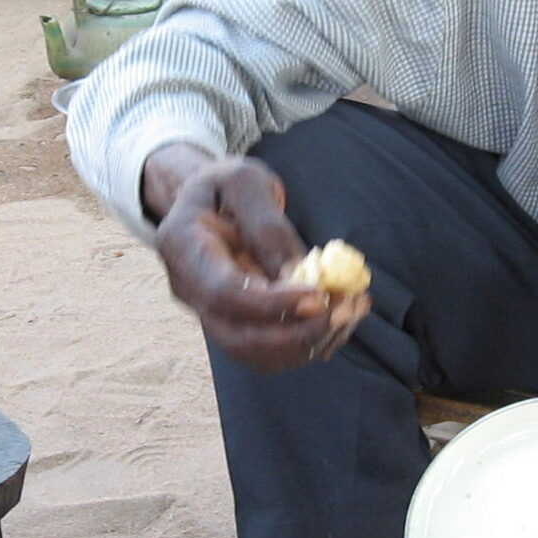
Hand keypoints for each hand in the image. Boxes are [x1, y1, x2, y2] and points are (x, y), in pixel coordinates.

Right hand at [144, 145, 368, 369]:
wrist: (205, 202)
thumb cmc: (224, 186)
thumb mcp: (245, 183)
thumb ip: (268, 227)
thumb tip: (300, 275)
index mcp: (184, 249)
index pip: (224, 294)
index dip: (273, 304)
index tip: (319, 296)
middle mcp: (190, 293)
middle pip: (239, 339)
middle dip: (299, 334)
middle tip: (346, 309)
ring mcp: (211, 314)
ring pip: (258, 354)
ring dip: (311, 341)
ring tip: (353, 308)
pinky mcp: (236, 325)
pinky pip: (271, 350)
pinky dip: (310, 340)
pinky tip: (342, 314)